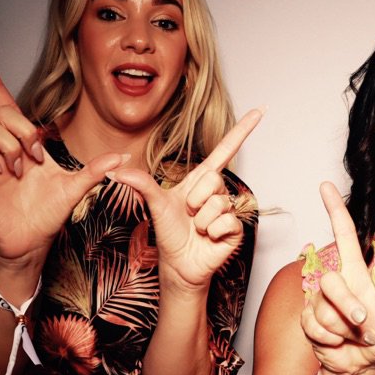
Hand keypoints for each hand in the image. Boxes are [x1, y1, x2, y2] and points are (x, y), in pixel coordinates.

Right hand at [0, 58, 114, 269]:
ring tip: (19, 171)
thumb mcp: (75, 188)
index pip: (5, 102)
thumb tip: (123, 157)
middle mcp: (4, 144)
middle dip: (22, 132)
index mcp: (24, 140)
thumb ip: (95, 169)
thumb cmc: (49, 214)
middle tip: (34, 159)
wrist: (31, 239)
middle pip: (4, 113)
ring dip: (8, 147)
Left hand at [111, 110, 262, 290]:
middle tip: (188, 213)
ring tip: (196, 228)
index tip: (260, 110)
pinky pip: (225, 221)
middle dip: (195, 198)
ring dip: (200, 220)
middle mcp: (218, 192)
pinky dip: (211, 232)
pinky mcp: (235, 229)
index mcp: (202, 180)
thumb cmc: (169, 232)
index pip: (225, 150)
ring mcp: (228, 210)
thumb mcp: (154, 204)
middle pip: (214, 178)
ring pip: (218, 204)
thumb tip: (114, 171)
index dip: (242, 130)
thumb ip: (140, 183)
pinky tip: (208, 238)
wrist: (178, 264)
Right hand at [301, 184, 374, 374]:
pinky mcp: (307, 321)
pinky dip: (331, 340)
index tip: (326, 185)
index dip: (335, 210)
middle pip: (331, 282)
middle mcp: (336, 285)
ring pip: (325, 309)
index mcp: (356, 275)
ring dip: (343, 330)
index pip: (344, 236)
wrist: (358, 368)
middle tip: (363, 323)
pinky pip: (315, 326)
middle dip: (348, 306)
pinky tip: (338, 344)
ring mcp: (319, 303)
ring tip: (354, 337)